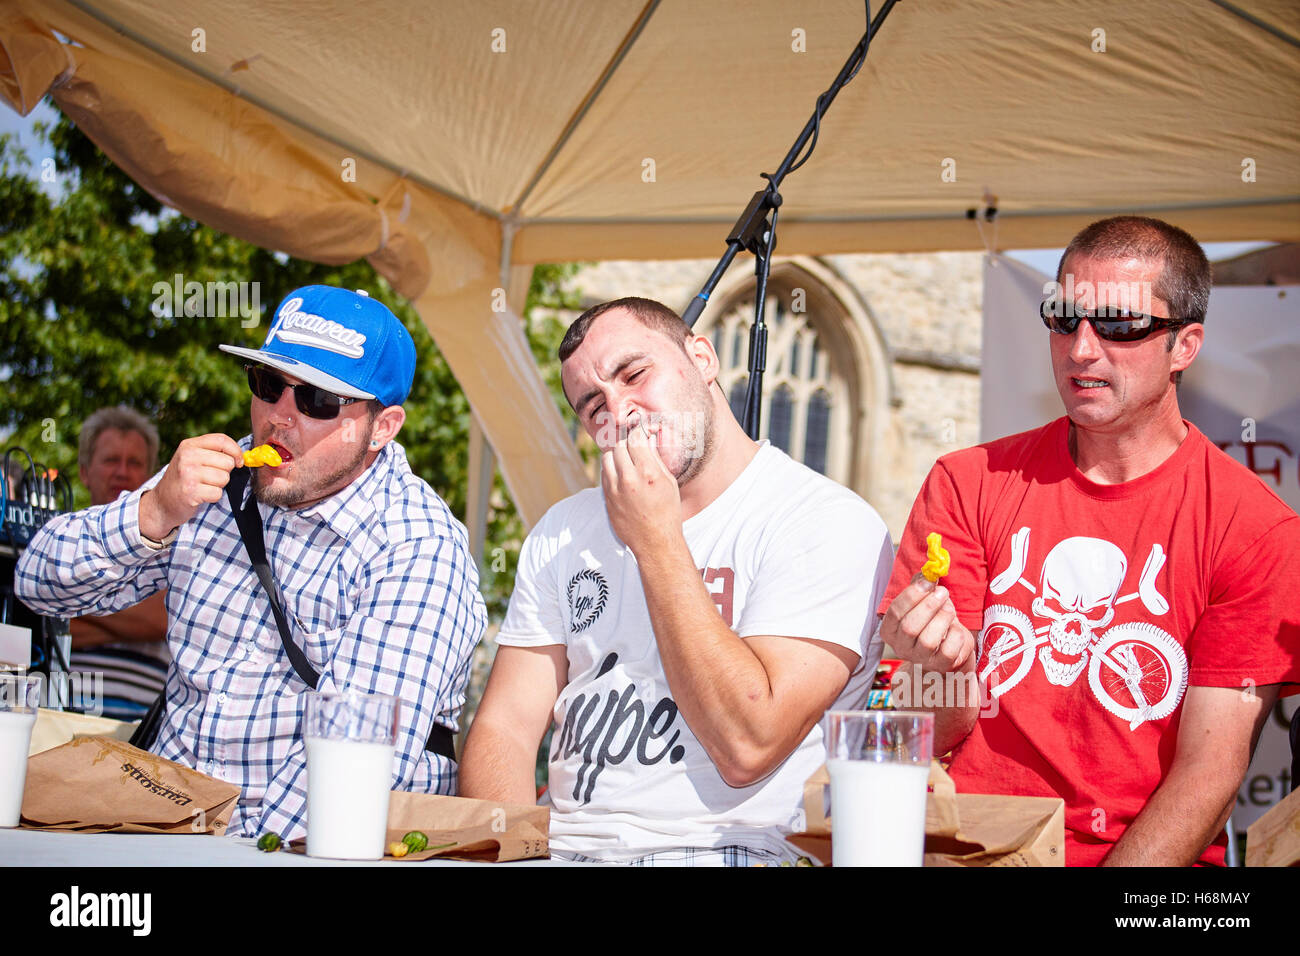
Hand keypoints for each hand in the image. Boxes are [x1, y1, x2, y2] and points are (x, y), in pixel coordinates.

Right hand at [139, 434, 243, 539]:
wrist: (162, 502)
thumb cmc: (183, 479)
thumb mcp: (192, 458)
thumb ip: (213, 452)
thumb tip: (241, 456)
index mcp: (189, 445)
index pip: (221, 440)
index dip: (236, 451)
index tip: (238, 461)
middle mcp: (187, 457)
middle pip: (227, 462)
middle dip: (225, 472)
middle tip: (209, 478)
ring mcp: (188, 474)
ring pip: (224, 478)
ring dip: (218, 485)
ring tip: (203, 486)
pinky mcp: (190, 492)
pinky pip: (217, 493)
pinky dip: (212, 497)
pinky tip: (200, 495)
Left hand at [601, 419, 682, 555]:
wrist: (655, 541)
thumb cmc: (667, 512)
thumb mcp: (669, 482)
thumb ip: (656, 458)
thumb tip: (648, 440)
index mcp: (648, 473)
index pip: (635, 439)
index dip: (638, 432)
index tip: (640, 433)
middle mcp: (629, 479)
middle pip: (619, 445)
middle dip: (627, 444)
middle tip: (635, 448)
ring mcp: (615, 489)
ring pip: (607, 457)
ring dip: (616, 455)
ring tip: (627, 461)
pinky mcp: (606, 498)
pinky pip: (604, 473)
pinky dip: (611, 469)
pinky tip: (622, 475)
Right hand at [881, 573, 974, 671]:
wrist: (948, 647)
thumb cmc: (932, 621)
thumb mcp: (923, 602)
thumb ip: (921, 587)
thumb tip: (927, 572)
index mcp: (890, 630)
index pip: (894, 613)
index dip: (911, 596)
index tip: (928, 582)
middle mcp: (901, 647)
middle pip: (910, 627)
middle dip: (928, 606)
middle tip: (943, 592)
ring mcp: (920, 659)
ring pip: (928, 640)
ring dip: (942, 618)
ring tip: (949, 609)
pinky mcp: (940, 666)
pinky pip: (949, 650)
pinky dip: (956, 634)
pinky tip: (956, 627)